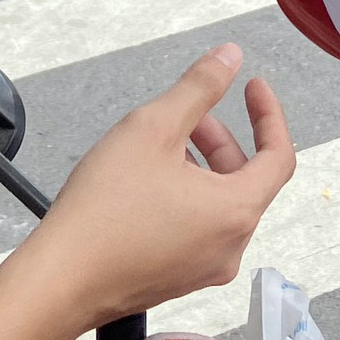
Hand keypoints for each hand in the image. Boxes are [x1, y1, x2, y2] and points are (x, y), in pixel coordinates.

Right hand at [15, 44, 294, 326]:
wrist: (60, 280)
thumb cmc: (103, 210)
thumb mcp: (153, 128)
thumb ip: (198, 88)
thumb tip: (229, 58)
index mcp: (235, 212)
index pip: (279, 156)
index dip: (269, 114)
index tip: (253, 87)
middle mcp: (230, 248)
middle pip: (246, 179)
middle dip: (222, 139)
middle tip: (189, 113)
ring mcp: (204, 269)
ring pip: (219, 204)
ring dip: (201, 166)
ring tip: (160, 144)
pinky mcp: (178, 279)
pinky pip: (199, 228)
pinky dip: (187, 196)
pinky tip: (147, 182)